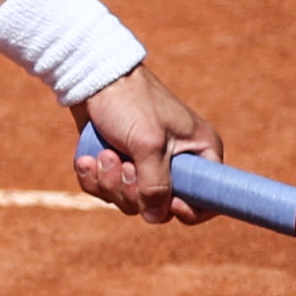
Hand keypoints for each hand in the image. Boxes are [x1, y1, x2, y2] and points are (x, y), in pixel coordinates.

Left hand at [71, 68, 222, 224]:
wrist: (94, 78)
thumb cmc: (130, 102)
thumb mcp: (148, 143)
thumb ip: (155, 184)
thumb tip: (156, 217)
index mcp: (201, 153)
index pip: (208, 200)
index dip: (188, 210)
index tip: (169, 203)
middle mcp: (178, 163)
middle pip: (160, 207)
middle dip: (133, 191)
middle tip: (123, 163)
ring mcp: (147, 166)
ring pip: (130, 201)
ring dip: (110, 182)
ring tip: (102, 155)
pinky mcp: (120, 165)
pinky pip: (107, 191)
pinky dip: (94, 179)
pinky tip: (87, 159)